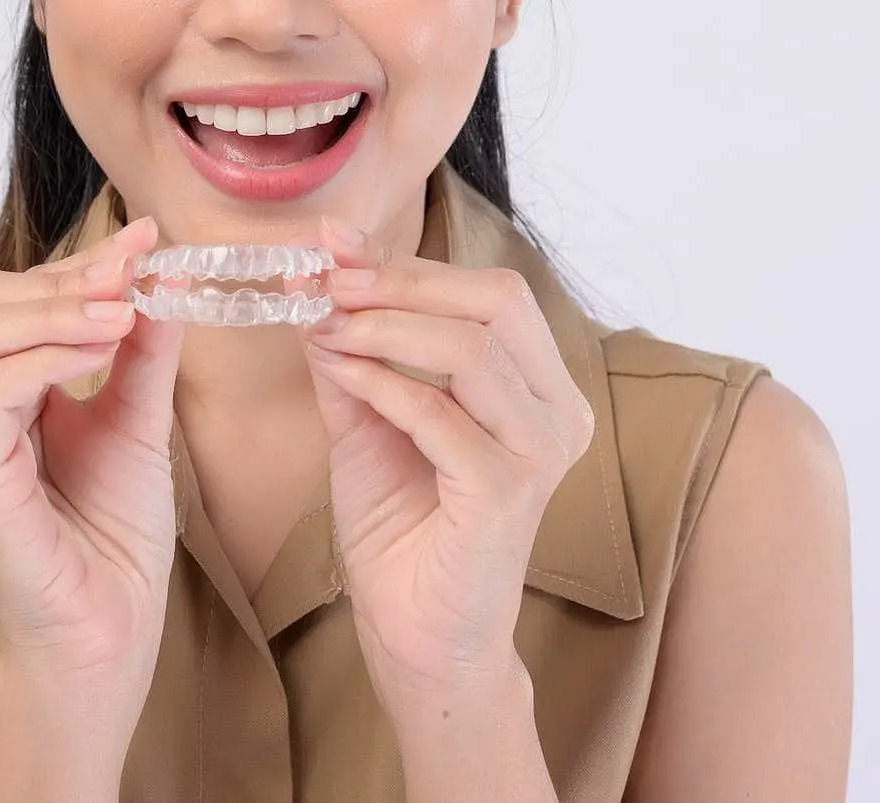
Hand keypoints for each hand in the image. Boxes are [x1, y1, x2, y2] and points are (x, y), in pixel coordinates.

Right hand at [0, 214, 185, 691]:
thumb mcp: (139, 418)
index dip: (79, 260)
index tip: (146, 239)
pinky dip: (47, 353)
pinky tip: (102, 348)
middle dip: (61, 274)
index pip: (9, 295)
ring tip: (124, 311)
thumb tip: (164, 273)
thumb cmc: (113, 534)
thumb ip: (144, 349)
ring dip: (55, 306)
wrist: (111, 627)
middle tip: (132, 274)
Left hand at [295, 215, 596, 698]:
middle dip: (402, 282)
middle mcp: (557, 412)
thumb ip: (354, 346)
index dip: (409, 263)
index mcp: (539, 386)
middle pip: (496, 302)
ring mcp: (540, 453)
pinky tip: (339, 374)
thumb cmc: (402, 528)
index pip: (489, 293)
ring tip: (324, 328)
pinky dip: (382, 383)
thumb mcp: (368, 416)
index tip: (333, 246)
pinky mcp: (507, 493)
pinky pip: (440, 414)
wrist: (415, 632)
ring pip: (472, 349)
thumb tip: (322, 265)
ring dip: (385, 327)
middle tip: (327, 283)